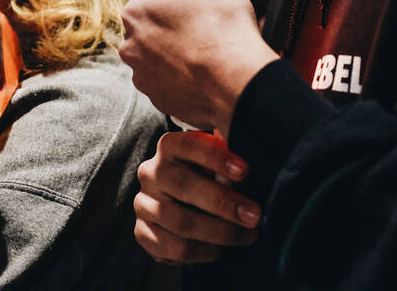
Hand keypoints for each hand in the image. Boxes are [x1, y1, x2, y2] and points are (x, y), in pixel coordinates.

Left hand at [119, 0, 278, 133]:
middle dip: (170, 27)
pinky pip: (167, 81)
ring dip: (174, 53)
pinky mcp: (158, 99)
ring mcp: (142, 75)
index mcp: (135, 11)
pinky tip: (202, 74)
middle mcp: (130, 45)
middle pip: (150, 28)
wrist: (238, 81)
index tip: (196, 8)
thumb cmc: (221, 25)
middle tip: (202, 30)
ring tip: (204, 54)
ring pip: (157, 56)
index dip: (174, 1)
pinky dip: (180, 77)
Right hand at [133, 131, 260, 262]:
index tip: (244, 171)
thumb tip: (241, 177)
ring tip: (244, 236)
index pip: (189, 146)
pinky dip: (203, 251)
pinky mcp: (142, 232)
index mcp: (169, 147)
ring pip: (181, 222)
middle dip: (224, 202)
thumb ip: (226, 168)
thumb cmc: (207, 179)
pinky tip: (220, 249)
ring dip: (219, 232)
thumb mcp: (217, 165)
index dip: (216, 157)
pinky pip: (174, 248)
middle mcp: (151, 172)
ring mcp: (143, 203)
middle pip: (184, 186)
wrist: (177, 205)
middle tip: (254, 215)